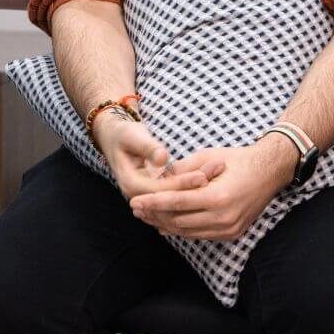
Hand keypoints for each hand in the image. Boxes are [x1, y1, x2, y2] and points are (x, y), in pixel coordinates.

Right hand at [91, 114, 218, 199]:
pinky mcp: (158, 193)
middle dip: (195, 186)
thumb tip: (162, 157)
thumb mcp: (133, 136)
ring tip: (218, 170)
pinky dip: (194, 186)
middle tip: (217, 170)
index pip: (162, 191)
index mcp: (131, 184)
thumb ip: (147, 147)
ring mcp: (149, 197)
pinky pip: (177, 194)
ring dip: (198, 186)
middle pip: (172, 199)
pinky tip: (213, 176)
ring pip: (177, 199)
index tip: (202, 175)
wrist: (115, 137)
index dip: (182, 184)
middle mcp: (140, 196)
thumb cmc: (124, 134)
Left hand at [127, 136, 294, 240]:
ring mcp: (229, 228)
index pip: (177, 203)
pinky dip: (182, 230)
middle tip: (135, 209)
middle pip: (179, 221)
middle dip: (154, 216)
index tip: (134, 201)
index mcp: (217, 197)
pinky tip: (167, 224)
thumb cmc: (238, 160)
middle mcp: (223, 217)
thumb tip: (158, 179)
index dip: (153, 203)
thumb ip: (182, 170)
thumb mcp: (208, 157)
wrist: (271, 172)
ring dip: (165, 225)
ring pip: (188, 232)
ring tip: (146, 217)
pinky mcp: (232, 233)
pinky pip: (200, 234)